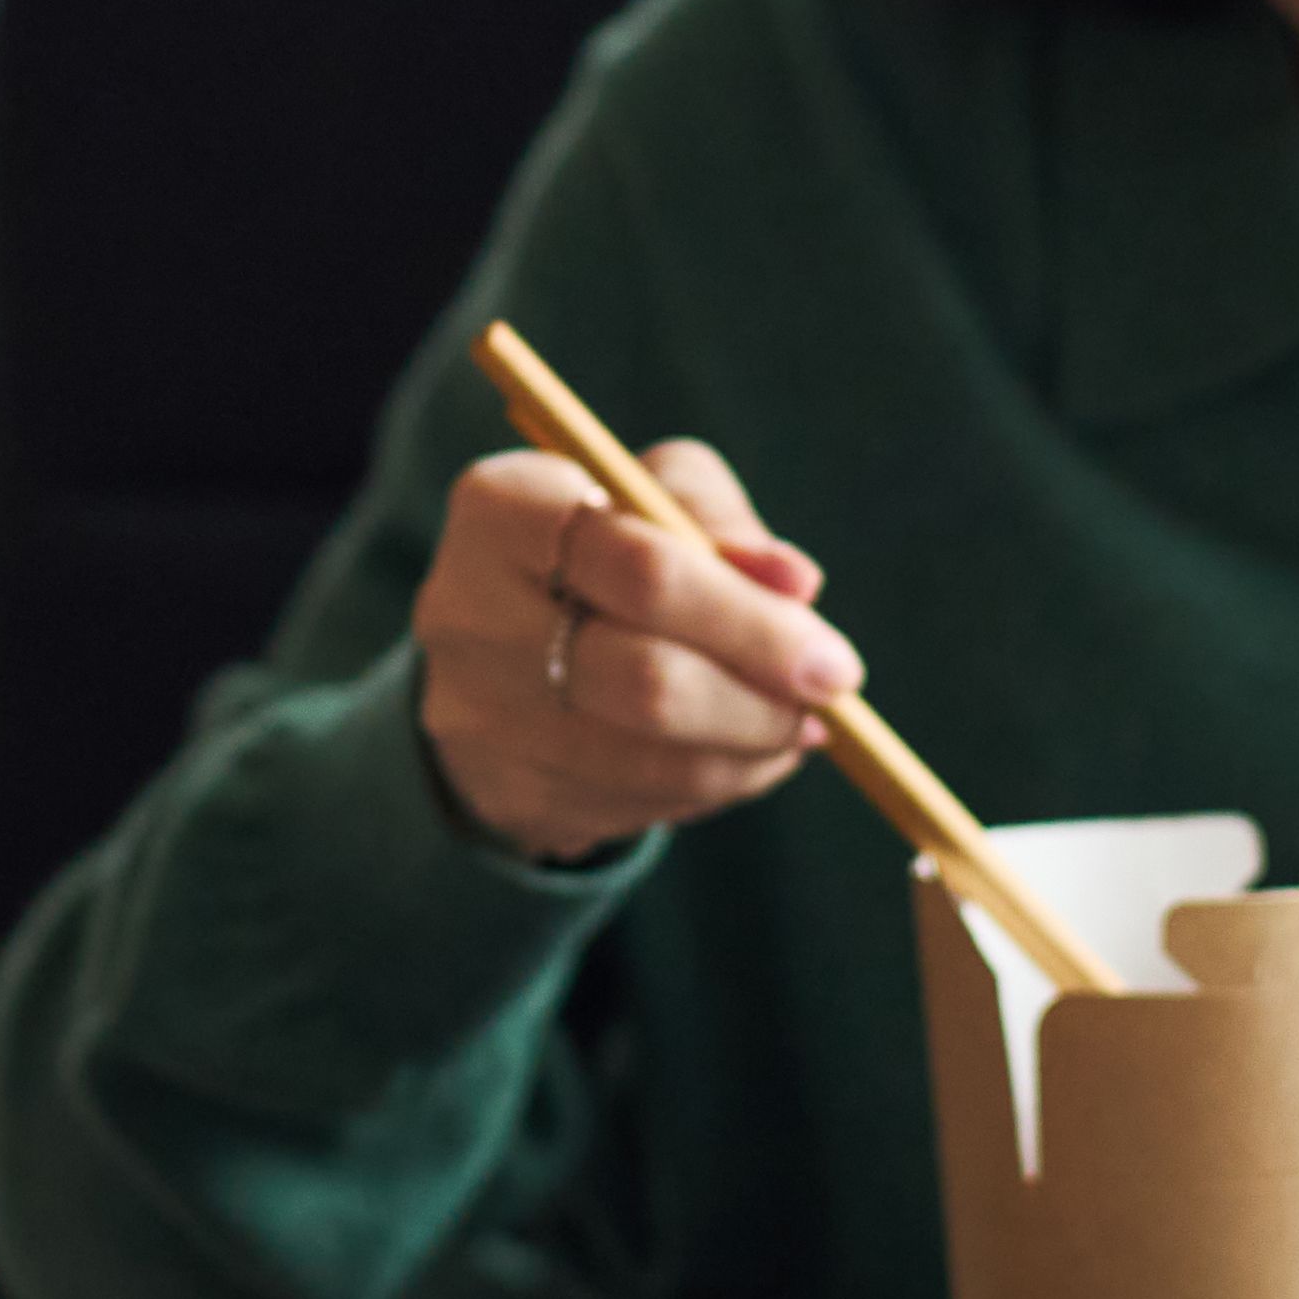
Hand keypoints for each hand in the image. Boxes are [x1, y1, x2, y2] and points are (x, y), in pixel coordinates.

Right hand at [410, 438, 861, 861]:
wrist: (496, 643)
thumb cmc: (599, 546)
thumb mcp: (651, 494)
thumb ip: (719, 522)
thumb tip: (795, 583)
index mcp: (502, 506)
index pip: (640, 567)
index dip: (751, 620)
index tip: (833, 658)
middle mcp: (465, 608)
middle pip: (646, 678)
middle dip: (761, 699)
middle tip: (831, 701)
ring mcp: (474, 710)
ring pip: (647, 757)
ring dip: (747, 750)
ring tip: (793, 727)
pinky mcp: (500, 787)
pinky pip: (632, 805)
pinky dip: (709, 784)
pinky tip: (736, 753)